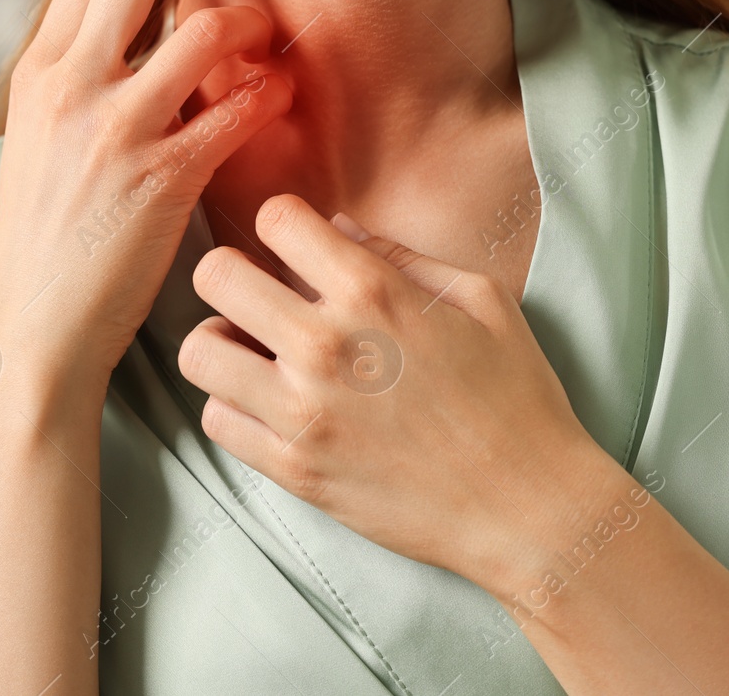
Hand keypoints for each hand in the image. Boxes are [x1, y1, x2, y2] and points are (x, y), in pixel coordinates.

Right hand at [0, 0, 293, 409]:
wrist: (33, 323)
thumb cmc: (45, 239)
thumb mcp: (38, 140)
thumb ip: (78, 84)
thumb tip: (135, 41)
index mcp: (37, 75)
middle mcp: (70, 88)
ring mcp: (116, 131)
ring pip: (201, 32)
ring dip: (247, 23)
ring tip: (264, 36)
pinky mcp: (162, 178)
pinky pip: (235, 111)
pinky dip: (267, 92)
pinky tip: (278, 95)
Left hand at [178, 194, 625, 594]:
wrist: (529, 508)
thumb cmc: (517, 398)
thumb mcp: (482, 300)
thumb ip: (403, 256)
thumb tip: (339, 228)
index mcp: (373, 292)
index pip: (275, 219)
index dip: (282, 225)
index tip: (296, 247)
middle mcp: (325, 345)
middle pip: (216, 275)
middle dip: (235, 276)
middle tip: (259, 296)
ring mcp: (303, 411)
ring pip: (199, 351)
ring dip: (222, 344)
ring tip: (254, 352)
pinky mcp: (293, 468)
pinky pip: (217, 420)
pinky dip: (233, 406)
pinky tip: (267, 404)